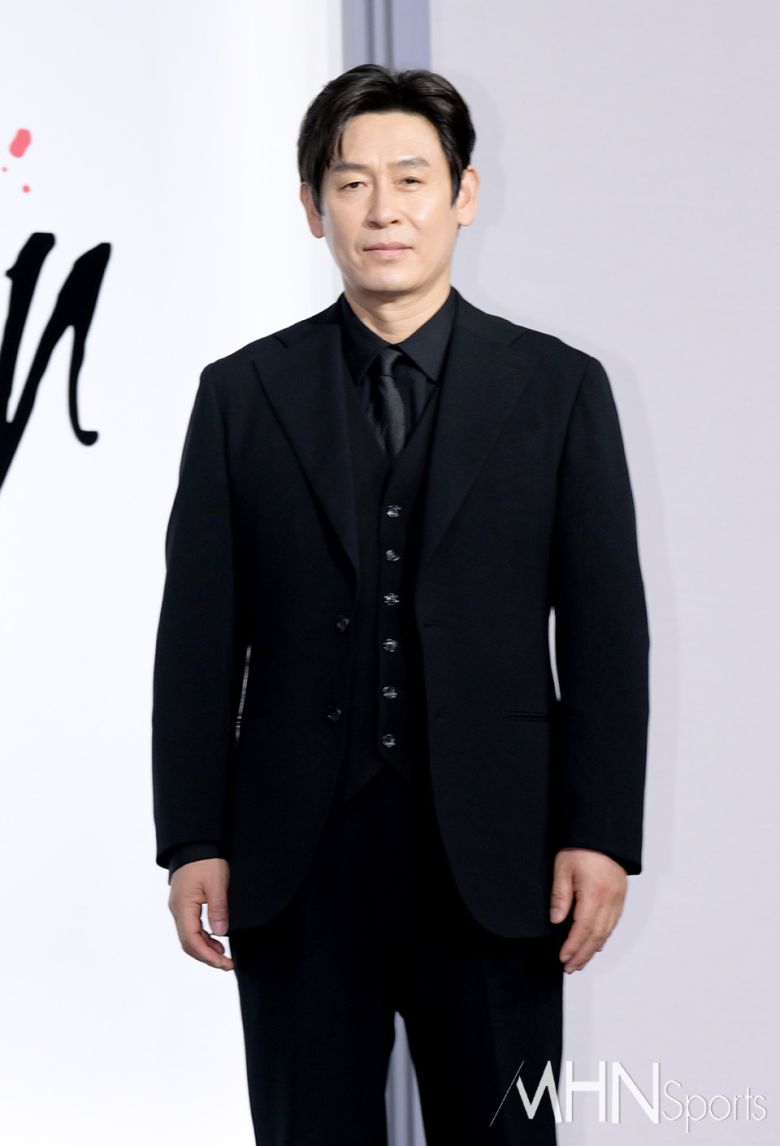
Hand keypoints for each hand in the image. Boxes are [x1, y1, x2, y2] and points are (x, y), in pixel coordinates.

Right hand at [168, 858, 233, 970]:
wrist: (195, 844)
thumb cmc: (206, 861)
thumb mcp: (217, 884)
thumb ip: (218, 909)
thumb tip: (221, 933)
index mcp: (183, 907)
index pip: (192, 940)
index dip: (208, 956)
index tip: (224, 963)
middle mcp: (177, 910)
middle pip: (188, 943)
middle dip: (207, 957)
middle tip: (226, 964)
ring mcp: (179, 908)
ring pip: (189, 937)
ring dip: (205, 948)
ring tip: (223, 955)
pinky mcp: (184, 904)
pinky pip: (191, 927)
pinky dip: (203, 937)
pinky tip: (216, 939)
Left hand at [549, 847, 626, 973]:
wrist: (601, 833)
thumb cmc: (580, 848)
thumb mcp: (562, 868)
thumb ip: (560, 896)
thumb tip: (556, 921)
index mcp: (595, 893)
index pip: (583, 928)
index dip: (573, 946)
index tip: (563, 958)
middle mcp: (610, 899)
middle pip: (597, 935)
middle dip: (583, 954)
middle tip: (570, 967)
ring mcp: (618, 898)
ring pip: (607, 932)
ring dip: (594, 949)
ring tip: (581, 961)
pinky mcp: (621, 896)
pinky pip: (613, 922)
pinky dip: (603, 936)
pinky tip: (596, 943)